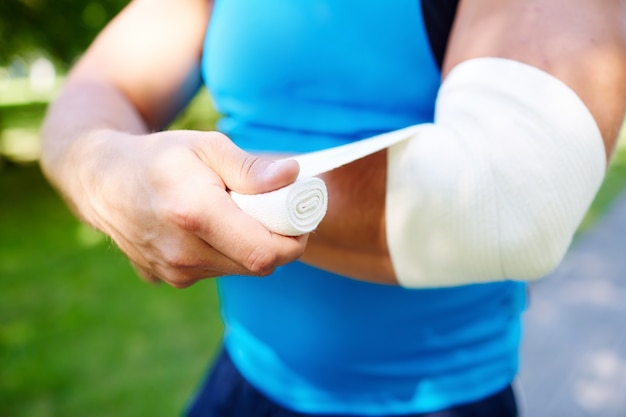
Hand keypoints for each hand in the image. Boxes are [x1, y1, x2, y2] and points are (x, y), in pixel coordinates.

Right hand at [73, 129, 306, 286]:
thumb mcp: (206, 146)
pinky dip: (228, 253)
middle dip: (276, 241)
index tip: (299, 219)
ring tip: (238, 214)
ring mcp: (175, 271)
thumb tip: (292, 176)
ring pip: (239, 269)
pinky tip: (214, 228)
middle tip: (275, 212)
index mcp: (195, 214)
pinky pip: (218, 271)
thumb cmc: (160, 157)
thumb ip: (250, 167)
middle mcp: (183, 252)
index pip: (266, 252)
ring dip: (250, 246)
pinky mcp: (170, 279)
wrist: (103, 181)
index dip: (294, 240)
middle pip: (258, 264)